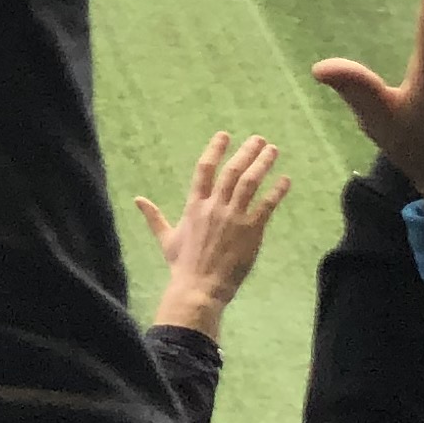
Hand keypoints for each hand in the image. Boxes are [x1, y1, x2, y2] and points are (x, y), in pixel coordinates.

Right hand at [134, 131, 286, 337]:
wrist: (199, 287)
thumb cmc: (181, 265)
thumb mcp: (166, 238)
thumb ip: (154, 216)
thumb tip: (137, 200)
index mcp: (194, 205)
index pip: (204, 169)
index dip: (215, 150)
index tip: (225, 135)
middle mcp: (214, 206)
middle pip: (232, 171)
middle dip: (246, 152)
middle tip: (259, 139)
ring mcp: (233, 217)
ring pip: (250, 182)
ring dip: (262, 164)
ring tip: (273, 150)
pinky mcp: (251, 231)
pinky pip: (266, 205)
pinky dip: (277, 191)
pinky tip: (285, 180)